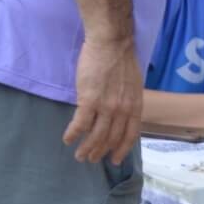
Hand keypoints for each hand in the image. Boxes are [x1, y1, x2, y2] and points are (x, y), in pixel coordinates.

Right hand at [63, 37, 143, 163]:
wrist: (112, 43)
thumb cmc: (122, 60)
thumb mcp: (133, 85)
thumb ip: (128, 102)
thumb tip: (121, 115)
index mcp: (135, 106)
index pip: (130, 135)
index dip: (122, 149)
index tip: (115, 160)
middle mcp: (123, 110)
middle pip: (111, 138)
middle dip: (100, 152)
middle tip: (92, 159)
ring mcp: (107, 106)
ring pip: (96, 135)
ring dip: (86, 148)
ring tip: (79, 155)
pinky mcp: (89, 100)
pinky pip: (80, 124)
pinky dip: (73, 134)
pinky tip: (67, 139)